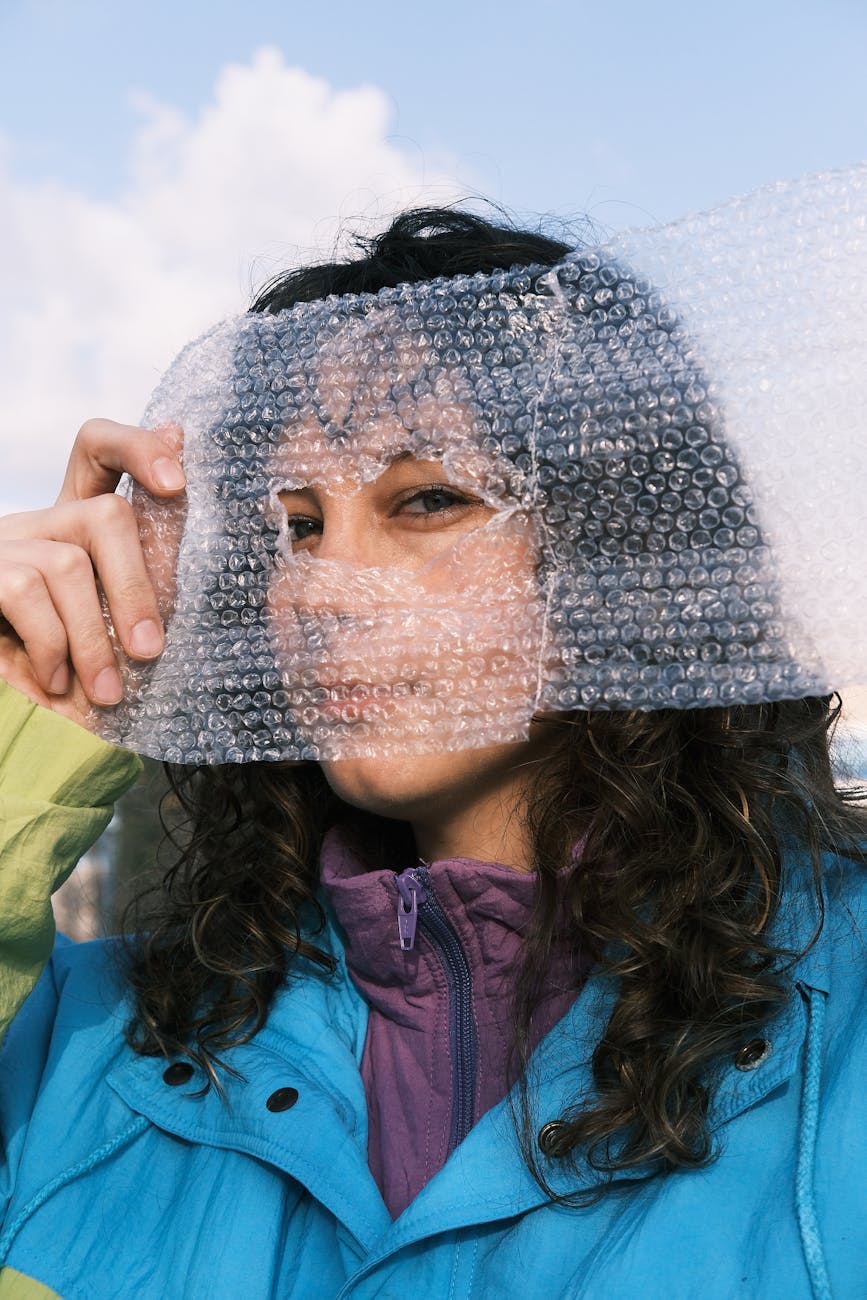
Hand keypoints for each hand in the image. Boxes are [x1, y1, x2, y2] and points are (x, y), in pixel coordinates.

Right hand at [0, 419, 185, 727]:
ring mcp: (1, 548)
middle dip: (136, 587)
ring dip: (94, 636)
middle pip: (104, 515)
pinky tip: (57, 680)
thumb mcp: (124, 608)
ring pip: (67, 564)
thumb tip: (179, 430)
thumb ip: (154, 543)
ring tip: (105, 690)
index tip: (177, 483)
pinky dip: (52, 644)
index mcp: (76, 526)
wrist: (20, 729)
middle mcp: (36, 526)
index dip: (138, 448)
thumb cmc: (80, 673)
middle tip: (149, 652)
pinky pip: (23, 592)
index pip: (98, 450)